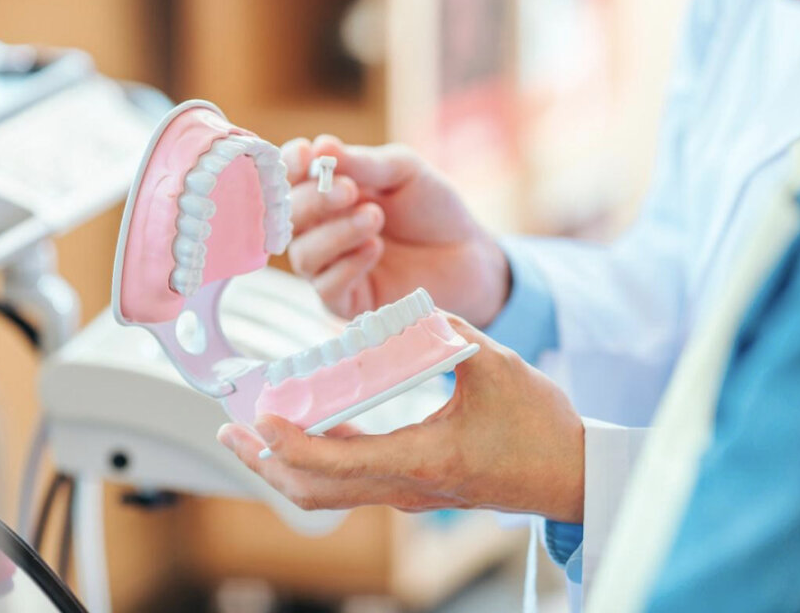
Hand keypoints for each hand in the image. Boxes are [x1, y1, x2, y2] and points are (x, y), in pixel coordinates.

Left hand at [217, 316, 585, 522]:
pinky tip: (307, 430)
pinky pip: (351, 480)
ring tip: (252, 436)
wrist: (569, 475)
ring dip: (285, 465)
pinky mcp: (414, 484)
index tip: (259, 418)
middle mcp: (407, 485)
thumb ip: (451, 331)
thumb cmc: (541, 428)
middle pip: (316, 490)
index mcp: (423, 458)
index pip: (337, 462)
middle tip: (230, 433)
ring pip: (329, 491)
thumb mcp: (498, 367)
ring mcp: (409, 491)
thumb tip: (410, 308)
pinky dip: (317, 459)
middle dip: (265, 464)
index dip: (290, 443)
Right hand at [280, 135, 509, 326]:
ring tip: (374, 217)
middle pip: (288, 218)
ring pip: (303, 254)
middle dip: (314, 200)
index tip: (307, 155)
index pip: (289, 179)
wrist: (469, 253)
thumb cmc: (433, 208)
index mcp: (327, 192)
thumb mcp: (405, 172)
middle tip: (350, 191)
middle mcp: (320, 230)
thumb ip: (365, 164)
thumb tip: (321, 147)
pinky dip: (346, 266)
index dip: (290, 166)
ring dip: (335, 234)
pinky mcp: (348, 301)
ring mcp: (331, 267)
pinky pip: (326, 287)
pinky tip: (374, 249)